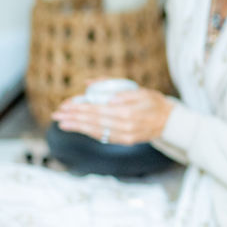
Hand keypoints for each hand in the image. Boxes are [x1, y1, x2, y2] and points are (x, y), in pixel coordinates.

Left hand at [53, 87, 173, 144]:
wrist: (170, 121)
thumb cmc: (154, 102)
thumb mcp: (140, 90)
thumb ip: (117, 89)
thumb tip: (92, 86)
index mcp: (128, 112)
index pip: (97, 109)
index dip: (80, 108)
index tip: (66, 105)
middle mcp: (125, 126)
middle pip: (93, 121)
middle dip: (74, 118)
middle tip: (57, 115)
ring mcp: (125, 135)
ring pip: (96, 131)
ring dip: (77, 127)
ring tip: (62, 123)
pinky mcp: (125, 141)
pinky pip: (104, 137)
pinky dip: (90, 132)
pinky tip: (79, 128)